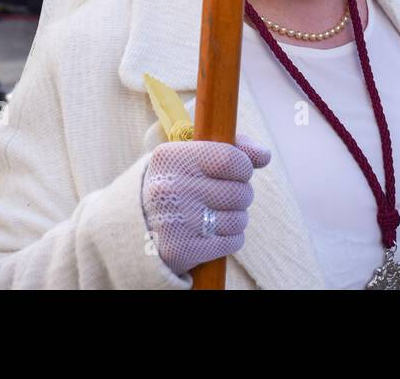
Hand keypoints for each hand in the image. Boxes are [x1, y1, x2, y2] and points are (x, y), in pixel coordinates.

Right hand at [141, 134, 270, 276]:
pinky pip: (233, 241)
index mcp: (170, 158)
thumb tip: (264, 155)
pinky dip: (230, 238)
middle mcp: (170, 188)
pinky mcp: (182, 250)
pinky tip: (212, 232)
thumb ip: (232, 148)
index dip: (243, 167)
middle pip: (240, 192)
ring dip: (236, 218)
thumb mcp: (191, 157)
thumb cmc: (174, 184)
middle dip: (241, 195)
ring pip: (239, 218)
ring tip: (216, 214)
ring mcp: (175, 221)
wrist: (135, 228)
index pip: (232, 159)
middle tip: (223, 196)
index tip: (235, 171)